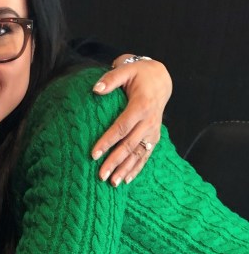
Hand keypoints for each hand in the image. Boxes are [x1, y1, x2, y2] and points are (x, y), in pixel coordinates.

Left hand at [90, 56, 171, 185]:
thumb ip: (110, 79)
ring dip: (125, 169)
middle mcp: (150, 121)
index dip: (107, 141)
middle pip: (130, 145)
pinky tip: (126, 180)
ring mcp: (153, 131)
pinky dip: (137, 168)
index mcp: (141, 106)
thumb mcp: (126, 70)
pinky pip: (146, 155)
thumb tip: (95, 90)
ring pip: (139, 154)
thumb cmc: (139, 74)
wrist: (160, 79)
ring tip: (112, 183)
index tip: (93, 154)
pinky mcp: (154, 136)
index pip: (121, 127)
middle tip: (100, 175)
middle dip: (115, 161)